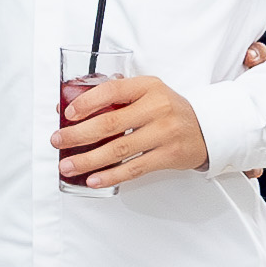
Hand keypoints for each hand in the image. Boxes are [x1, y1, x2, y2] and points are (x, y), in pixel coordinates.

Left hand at [56, 75, 207, 187]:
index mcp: (148, 87)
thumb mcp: (148, 93)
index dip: (87, 102)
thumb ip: (117, 97)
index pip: (112, 90)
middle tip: (58, 141)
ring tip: (69, 165)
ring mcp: (164, 133)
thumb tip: (74, 108)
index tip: (68, 114)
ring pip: (119, 149)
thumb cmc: (169, 110)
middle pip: (110, 123)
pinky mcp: (168, 155)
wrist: (207, 128)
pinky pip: (134, 168)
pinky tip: (94, 179)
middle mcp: (157, 107)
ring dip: (89, 160)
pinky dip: (111, 175)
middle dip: (78, 134)